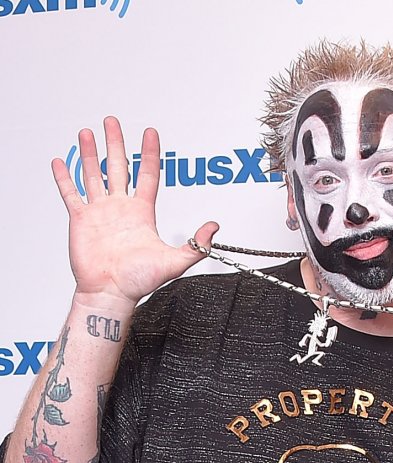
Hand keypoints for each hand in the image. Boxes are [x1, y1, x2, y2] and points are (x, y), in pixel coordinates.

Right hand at [53, 116, 216, 306]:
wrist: (111, 293)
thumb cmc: (139, 281)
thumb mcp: (176, 261)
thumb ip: (197, 245)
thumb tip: (214, 227)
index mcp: (142, 211)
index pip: (148, 174)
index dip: (149, 153)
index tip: (150, 132)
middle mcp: (121, 207)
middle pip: (118, 166)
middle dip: (116, 143)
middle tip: (112, 121)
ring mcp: (100, 212)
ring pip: (93, 174)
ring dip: (89, 153)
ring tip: (87, 132)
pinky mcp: (80, 220)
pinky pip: (71, 194)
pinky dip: (65, 178)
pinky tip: (60, 162)